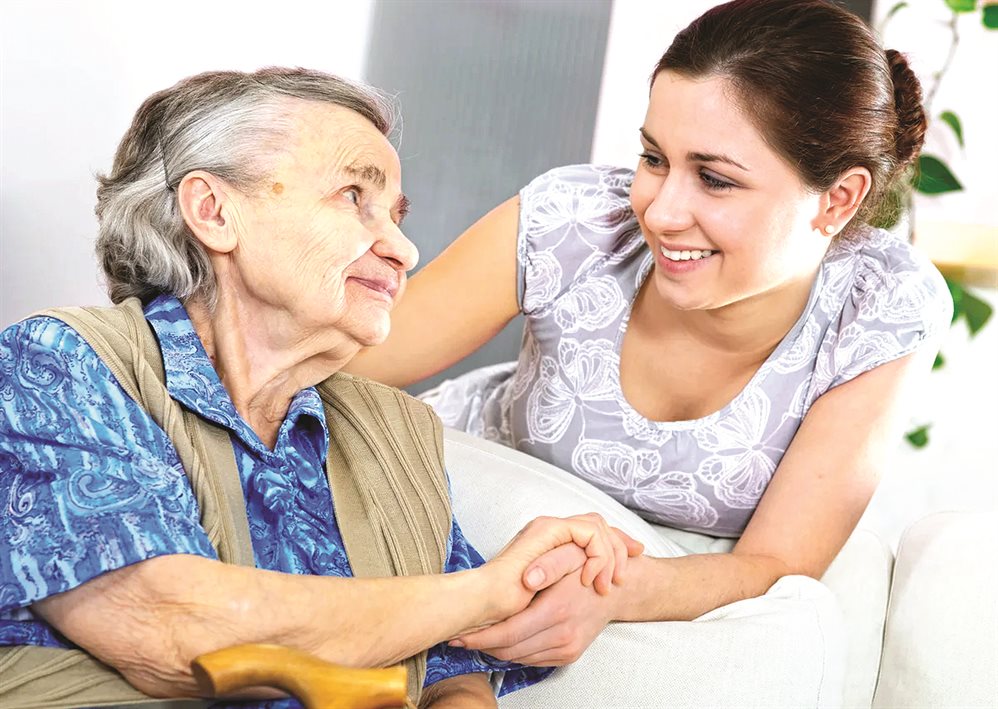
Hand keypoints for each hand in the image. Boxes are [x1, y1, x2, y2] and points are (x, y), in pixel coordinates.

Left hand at [451, 569, 614, 665]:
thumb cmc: (588, 568)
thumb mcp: (571, 554)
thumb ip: (548, 563)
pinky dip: (515, 652)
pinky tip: (501, 641)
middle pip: (510, 650)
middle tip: (460, 638)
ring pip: (520, 657)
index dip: (481, 636)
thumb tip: (526, 579)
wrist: (618, 590)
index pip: (509, 632)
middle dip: (482, 645)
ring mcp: (567, 648)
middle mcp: (563, 634)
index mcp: (557, 609)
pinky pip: (533, 660)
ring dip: (496, 650)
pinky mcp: (569, 655)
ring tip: (475, 638)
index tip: (459, 634)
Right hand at [493, 514, 642, 596]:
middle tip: (624, 575)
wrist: (484, 598)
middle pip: (600, 525)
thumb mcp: (546, 597)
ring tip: (606, 585)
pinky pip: (589, 533)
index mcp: (550, 541)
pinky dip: (597, 555)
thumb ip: (562, 586)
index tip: (633, 557)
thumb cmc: (505, 604)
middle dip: (621, 544)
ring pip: (598, 526)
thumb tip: (587, 594)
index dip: (614, 543)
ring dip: (610, 556)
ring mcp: (548, 527)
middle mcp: (550, 529)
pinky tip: (590, 579)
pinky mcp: (548, 529)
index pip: (591, 531)